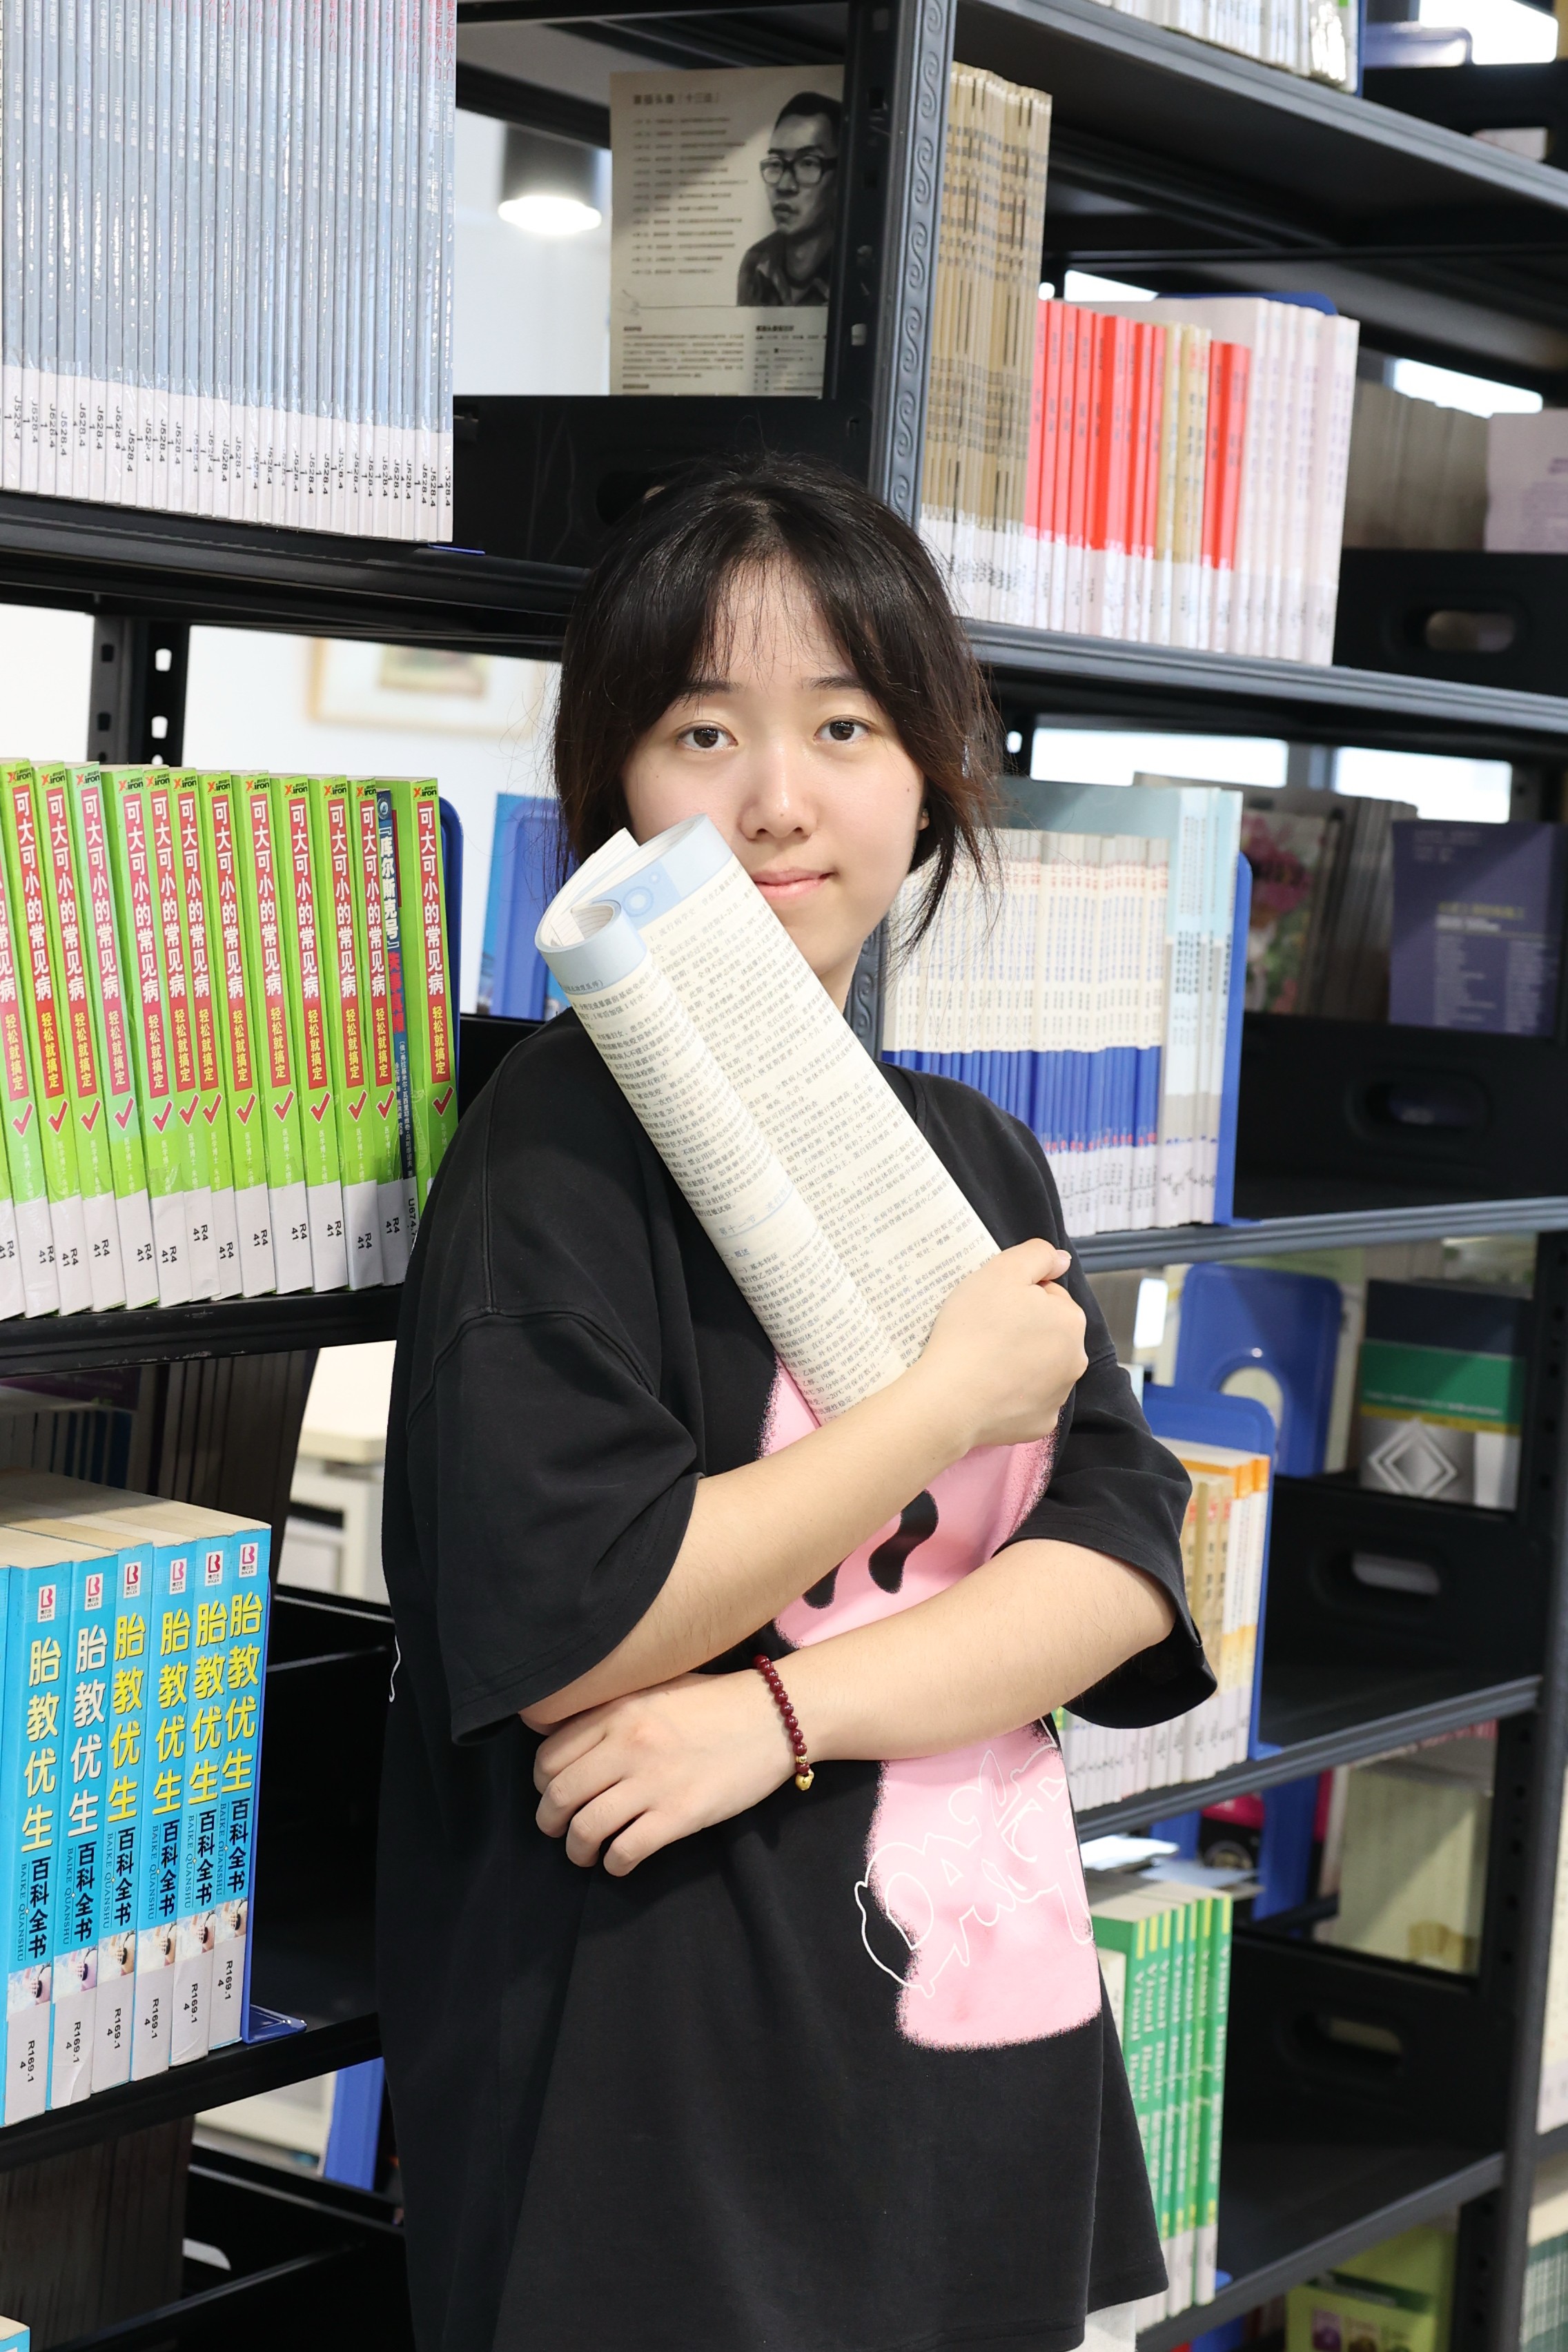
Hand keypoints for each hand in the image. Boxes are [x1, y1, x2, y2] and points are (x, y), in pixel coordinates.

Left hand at [533, 1668, 797, 1874]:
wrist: (774, 1716)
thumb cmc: (714, 1701)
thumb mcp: (655, 1686)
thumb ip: (611, 1705)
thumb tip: (560, 1729)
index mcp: (618, 1710)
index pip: (549, 1754)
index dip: (542, 1782)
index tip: (553, 1792)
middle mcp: (628, 1744)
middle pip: (558, 1794)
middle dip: (548, 1821)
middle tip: (557, 1829)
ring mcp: (653, 1781)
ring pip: (585, 1828)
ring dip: (576, 1849)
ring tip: (584, 1852)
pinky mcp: (680, 1814)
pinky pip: (625, 1851)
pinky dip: (614, 1864)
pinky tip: (620, 1861)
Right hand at [909, 1239, 1085, 1453]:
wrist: (949, 1399)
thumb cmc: (973, 1330)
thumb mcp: (1002, 1271)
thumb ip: (1037, 1254)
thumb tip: (1061, 1260)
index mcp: (1070, 1320)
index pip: (1048, 1296)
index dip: (1018, 1296)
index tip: (992, 1306)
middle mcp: (1074, 1360)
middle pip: (1047, 1333)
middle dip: (1023, 1329)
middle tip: (984, 1332)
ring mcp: (1058, 1396)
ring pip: (1038, 1367)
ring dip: (1018, 1361)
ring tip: (982, 1361)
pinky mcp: (1039, 1424)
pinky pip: (1027, 1401)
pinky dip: (1011, 1395)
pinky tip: (986, 1389)